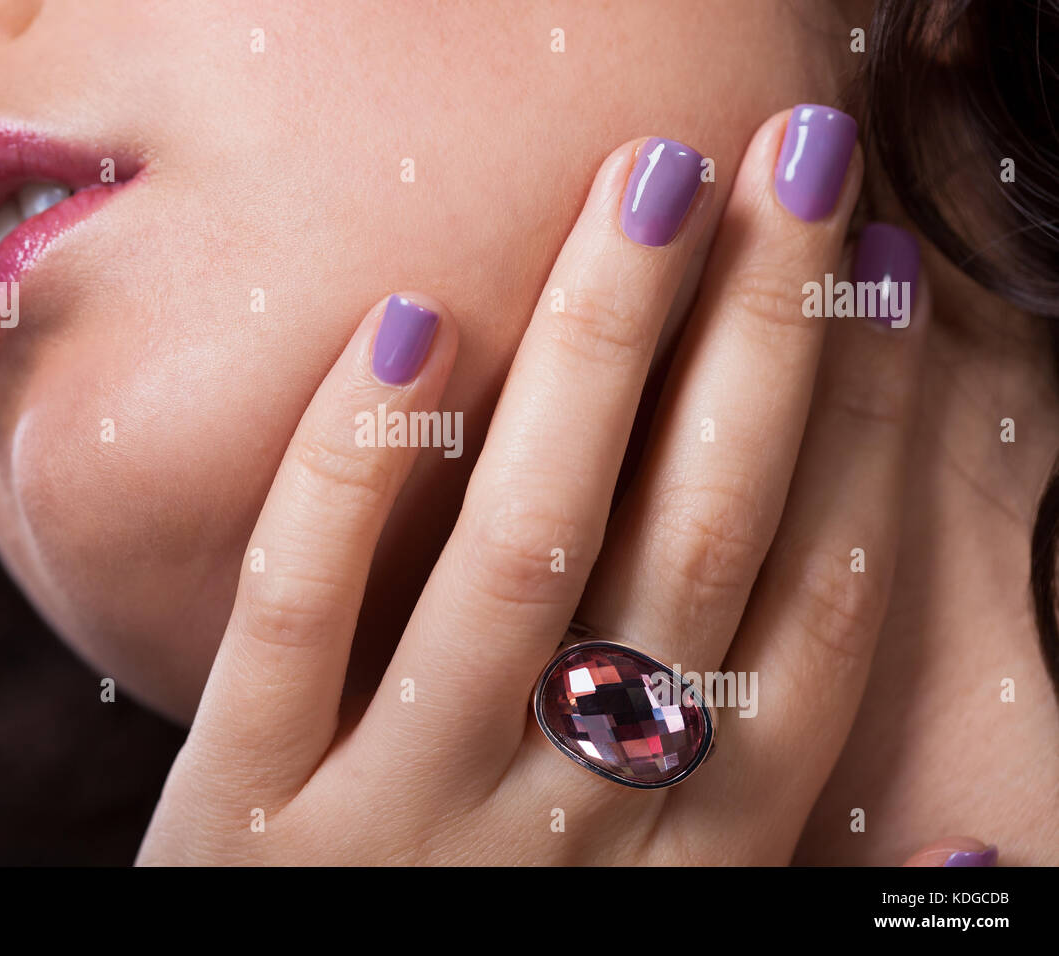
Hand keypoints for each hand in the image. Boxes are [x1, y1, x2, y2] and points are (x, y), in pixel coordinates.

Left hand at [138, 107, 930, 864]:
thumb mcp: (674, 942)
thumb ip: (785, 872)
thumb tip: (984, 842)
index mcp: (694, 860)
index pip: (807, 613)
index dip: (861, 433)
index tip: (874, 280)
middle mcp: (571, 826)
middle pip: (694, 542)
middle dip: (761, 337)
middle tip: (800, 162)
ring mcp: (398, 814)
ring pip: (521, 543)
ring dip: (596, 348)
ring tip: (650, 184)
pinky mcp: (243, 808)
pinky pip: (297, 607)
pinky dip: (355, 466)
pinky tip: (410, 323)